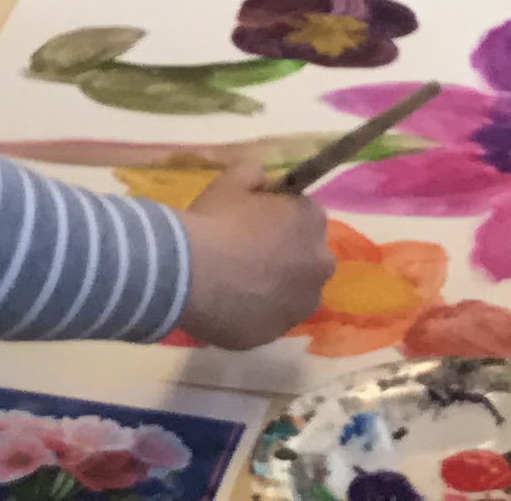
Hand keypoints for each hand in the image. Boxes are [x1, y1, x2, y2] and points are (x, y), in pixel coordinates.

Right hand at [175, 165, 335, 348]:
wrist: (191, 274)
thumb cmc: (216, 221)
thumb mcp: (233, 179)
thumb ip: (256, 177)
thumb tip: (264, 184)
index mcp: (312, 221)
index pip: (305, 216)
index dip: (280, 217)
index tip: (256, 221)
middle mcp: (319, 264)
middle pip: (307, 257)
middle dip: (286, 255)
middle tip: (248, 253)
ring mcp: (301, 305)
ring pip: (293, 293)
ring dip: (275, 288)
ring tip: (237, 284)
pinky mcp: (277, 334)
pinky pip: (270, 319)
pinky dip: (256, 313)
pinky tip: (228, 305)